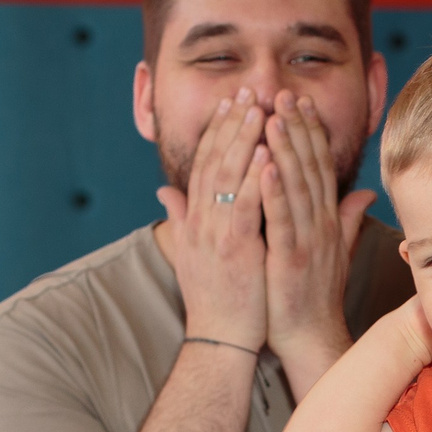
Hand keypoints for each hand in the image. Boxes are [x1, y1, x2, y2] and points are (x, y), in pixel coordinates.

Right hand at [157, 88, 270, 351]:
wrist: (219, 341)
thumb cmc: (214, 301)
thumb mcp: (191, 255)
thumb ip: (180, 220)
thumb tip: (164, 193)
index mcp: (197, 220)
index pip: (206, 165)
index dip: (217, 132)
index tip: (230, 103)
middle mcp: (203, 221)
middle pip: (216, 161)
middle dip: (232, 123)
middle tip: (246, 90)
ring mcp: (217, 233)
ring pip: (229, 176)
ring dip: (244, 139)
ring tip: (259, 107)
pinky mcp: (236, 249)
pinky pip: (246, 205)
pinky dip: (255, 178)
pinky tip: (267, 152)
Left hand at [261, 93, 377, 369]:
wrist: (311, 338)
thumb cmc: (314, 296)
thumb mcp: (333, 250)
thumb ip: (347, 218)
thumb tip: (367, 193)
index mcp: (325, 220)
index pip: (319, 166)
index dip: (311, 132)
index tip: (299, 100)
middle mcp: (320, 224)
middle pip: (310, 167)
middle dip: (297, 128)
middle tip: (284, 92)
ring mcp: (307, 241)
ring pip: (296, 187)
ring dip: (285, 150)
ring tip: (272, 115)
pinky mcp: (291, 259)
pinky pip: (281, 220)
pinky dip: (273, 192)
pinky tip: (264, 165)